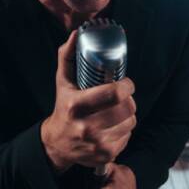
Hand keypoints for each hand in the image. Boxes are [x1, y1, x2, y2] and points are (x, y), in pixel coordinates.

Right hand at [41, 31, 136, 173]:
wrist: (57, 144)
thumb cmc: (63, 107)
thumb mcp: (62, 81)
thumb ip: (67, 55)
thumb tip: (76, 34)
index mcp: (75, 106)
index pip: (113, 94)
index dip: (127, 86)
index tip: (126, 83)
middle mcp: (86, 127)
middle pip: (126, 108)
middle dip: (129, 99)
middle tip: (124, 96)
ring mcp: (97, 143)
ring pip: (130, 122)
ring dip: (129, 114)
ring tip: (119, 110)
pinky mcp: (105, 155)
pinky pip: (128, 136)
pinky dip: (125, 129)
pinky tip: (114, 125)